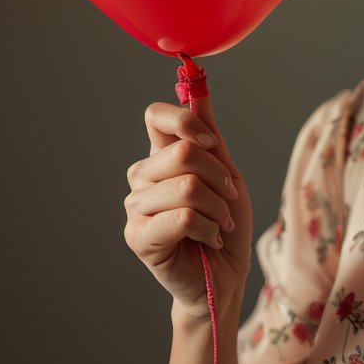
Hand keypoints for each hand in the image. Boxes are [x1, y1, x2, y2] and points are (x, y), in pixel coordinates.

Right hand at [123, 94, 252, 320]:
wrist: (226, 276)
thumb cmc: (225, 225)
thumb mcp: (226, 172)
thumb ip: (209, 134)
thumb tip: (198, 87)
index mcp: (161, 157)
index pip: (154, 116)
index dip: (184, 120)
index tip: (212, 142)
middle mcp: (142, 178)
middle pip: (182, 151)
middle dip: (220, 177)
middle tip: (227, 198)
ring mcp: (136, 208)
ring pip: (187, 186)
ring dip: (217, 208)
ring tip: (219, 224)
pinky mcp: (138, 237)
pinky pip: (183, 216)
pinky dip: (209, 228)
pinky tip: (208, 240)